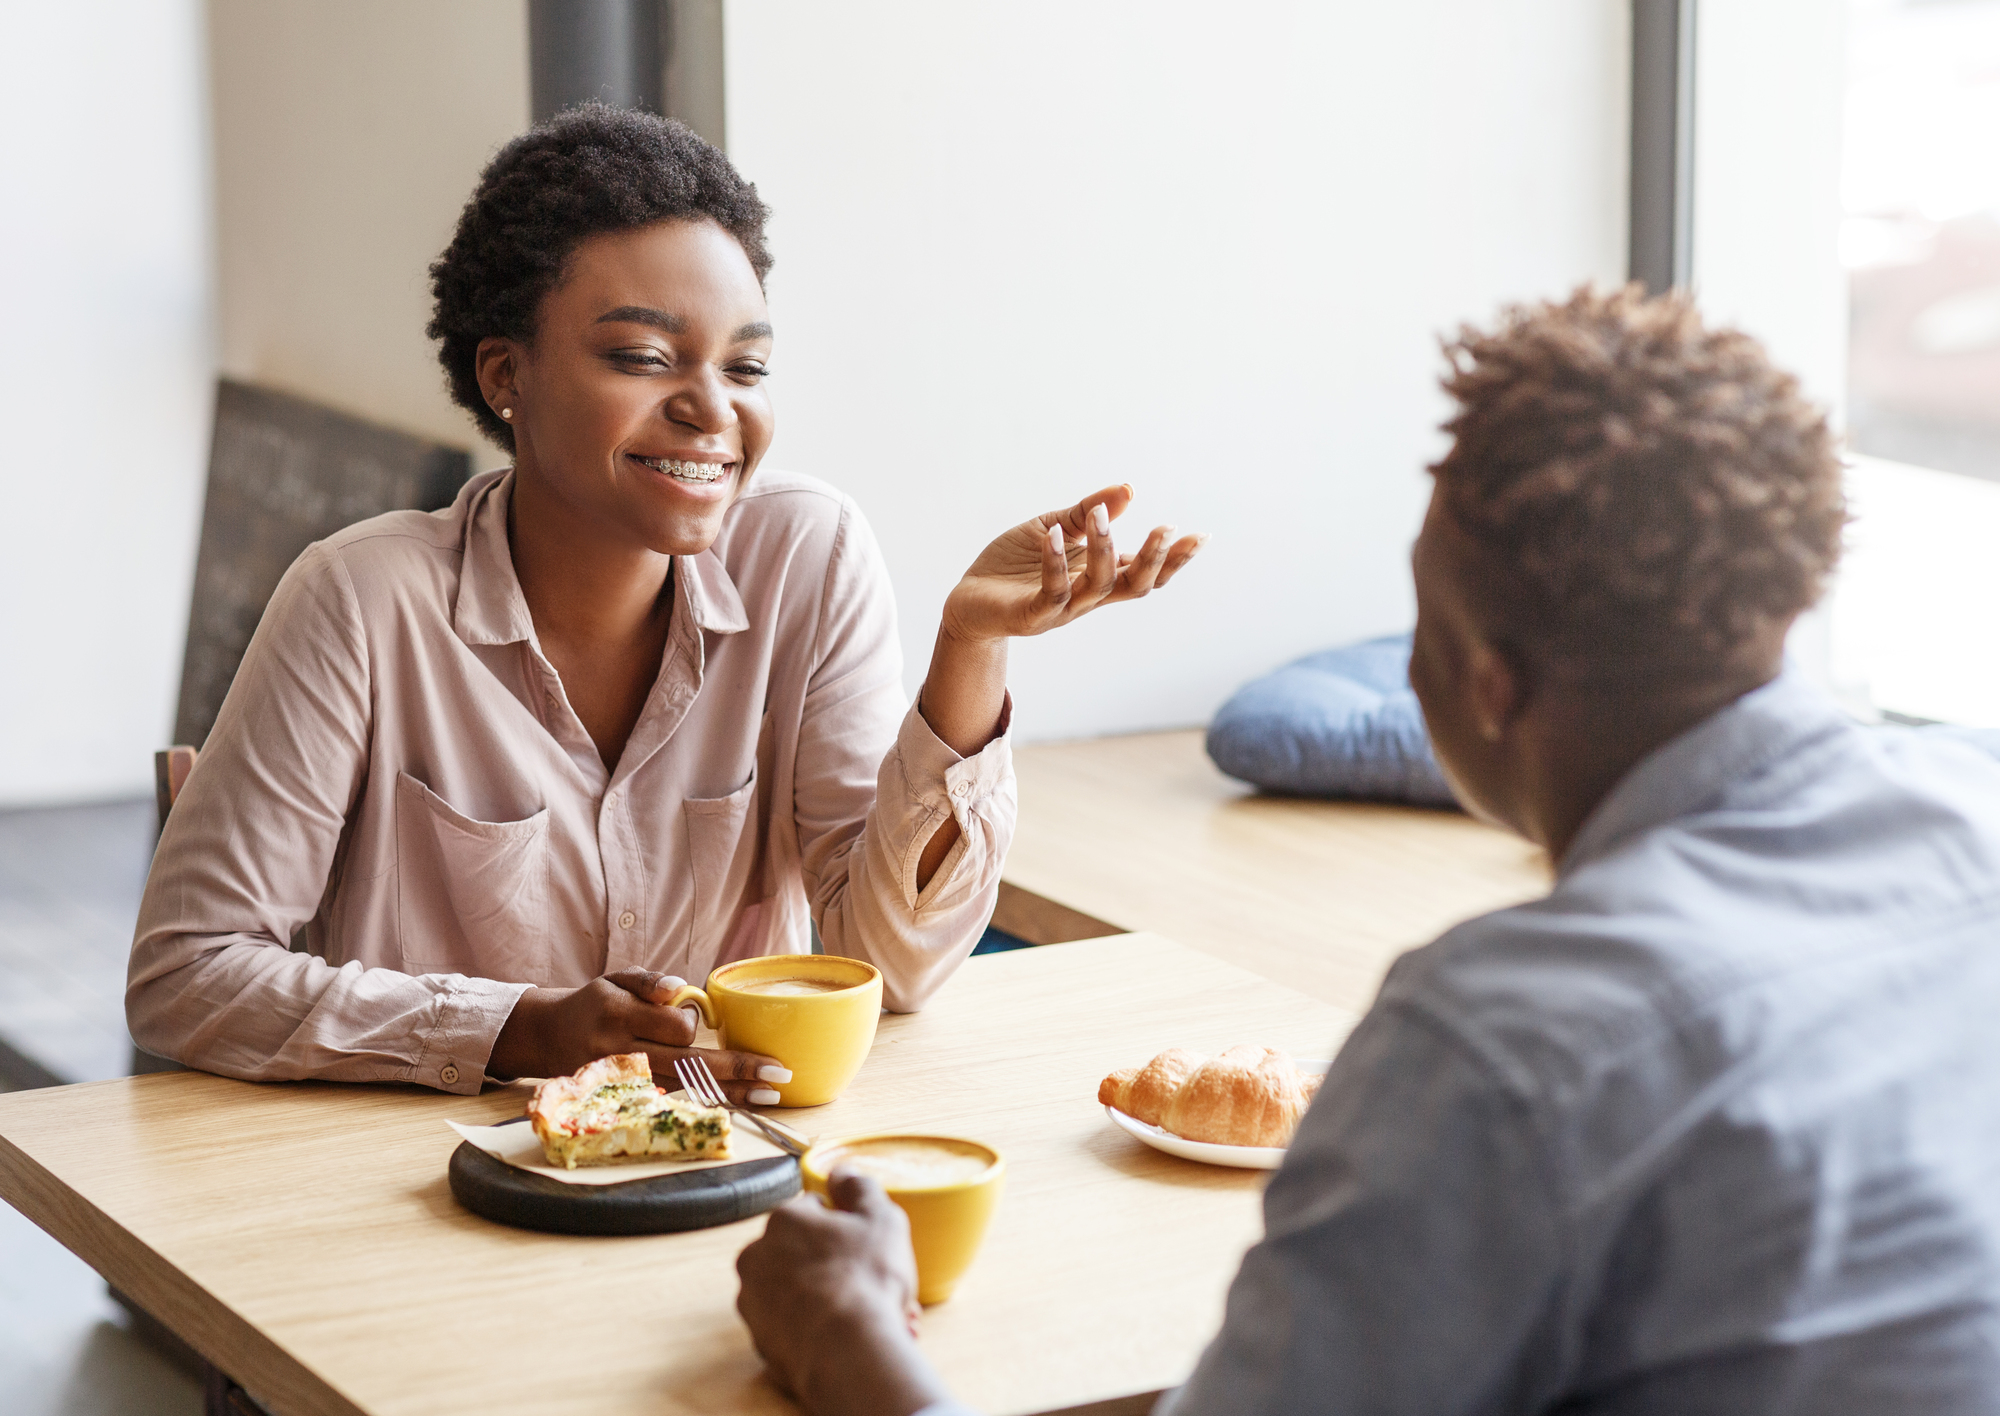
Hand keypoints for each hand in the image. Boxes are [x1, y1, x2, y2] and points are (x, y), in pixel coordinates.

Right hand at [487, 968, 789, 1102]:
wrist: (550, 1036)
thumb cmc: (595, 1002)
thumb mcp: (616, 977)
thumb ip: (649, 980)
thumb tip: (679, 988)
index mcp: (620, 1016)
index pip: (674, 1026)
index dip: (693, 1024)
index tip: (697, 1019)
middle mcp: (623, 1052)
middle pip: (688, 1064)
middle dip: (736, 1068)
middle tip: (777, 1072)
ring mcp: (626, 1081)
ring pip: (685, 1089)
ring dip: (731, 1093)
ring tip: (770, 1093)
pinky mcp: (627, 1098)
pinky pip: (674, 1101)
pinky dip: (708, 1103)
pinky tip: (739, 1103)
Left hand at [736, 1173, 949, 1415]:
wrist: (847, 1353)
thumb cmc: (864, 1280)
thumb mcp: (881, 1218)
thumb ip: (860, 1187)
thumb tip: (841, 1173)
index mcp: (783, 1220)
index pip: (813, 1211)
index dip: (844, 1226)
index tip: (863, 1244)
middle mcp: (757, 1258)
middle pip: (802, 1254)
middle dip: (835, 1267)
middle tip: (871, 1285)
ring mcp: (754, 1303)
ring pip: (798, 1294)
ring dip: (829, 1301)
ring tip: (869, 1317)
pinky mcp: (760, 1342)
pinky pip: (794, 1329)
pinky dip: (817, 1332)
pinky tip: (849, 1339)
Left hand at [938, 483, 1204, 644]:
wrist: (968, 601)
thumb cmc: (1012, 567)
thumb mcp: (1053, 529)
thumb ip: (1088, 514)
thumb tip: (1128, 490)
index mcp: (1097, 578)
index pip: (1145, 572)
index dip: (1174, 559)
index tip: (1201, 536)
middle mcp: (1087, 598)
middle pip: (1135, 587)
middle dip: (1155, 560)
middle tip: (1167, 528)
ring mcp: (1061, 610)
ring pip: (1097, 586)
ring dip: (1103, 548)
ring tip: (1101, 515)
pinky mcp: (1031, 615)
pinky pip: (1051, 592)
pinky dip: (1054, 563)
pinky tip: (1052, 535)